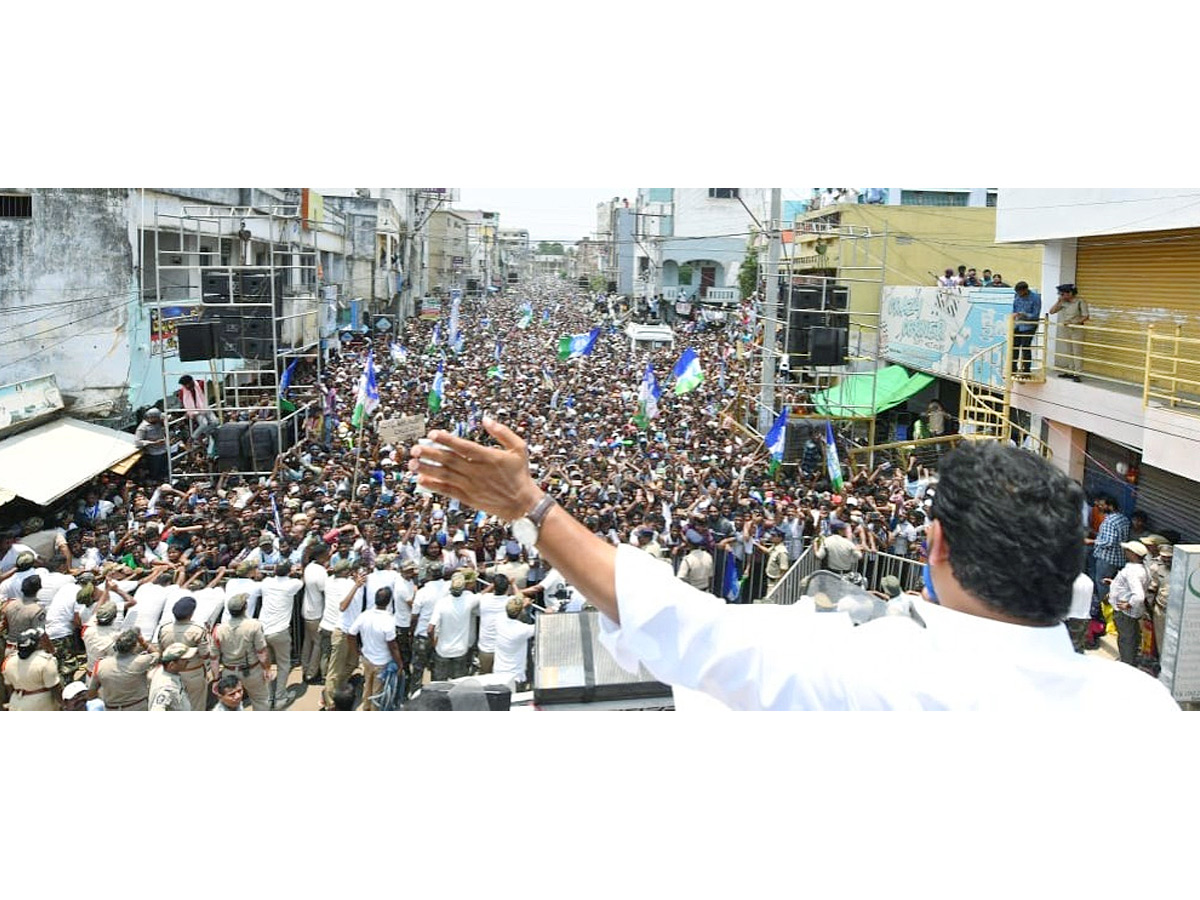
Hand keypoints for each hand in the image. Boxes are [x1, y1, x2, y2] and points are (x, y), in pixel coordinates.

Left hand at [409, 418, 541, 521]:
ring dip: (427, 469)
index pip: (463, 446)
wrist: (523, 504)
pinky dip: (434, 485)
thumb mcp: (519, 449)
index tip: (432, 434)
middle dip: (430, 454)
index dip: (447, 440)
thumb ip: (502, 432)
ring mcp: (471, 486)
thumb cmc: (520, 474)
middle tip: (415, 448)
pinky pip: (448, 490)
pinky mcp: (468, 498)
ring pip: (445, 475)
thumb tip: (486, 419)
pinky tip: (421, 480)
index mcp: (488, 457)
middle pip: (449, 460)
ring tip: (412, 463)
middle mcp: (477, 472)